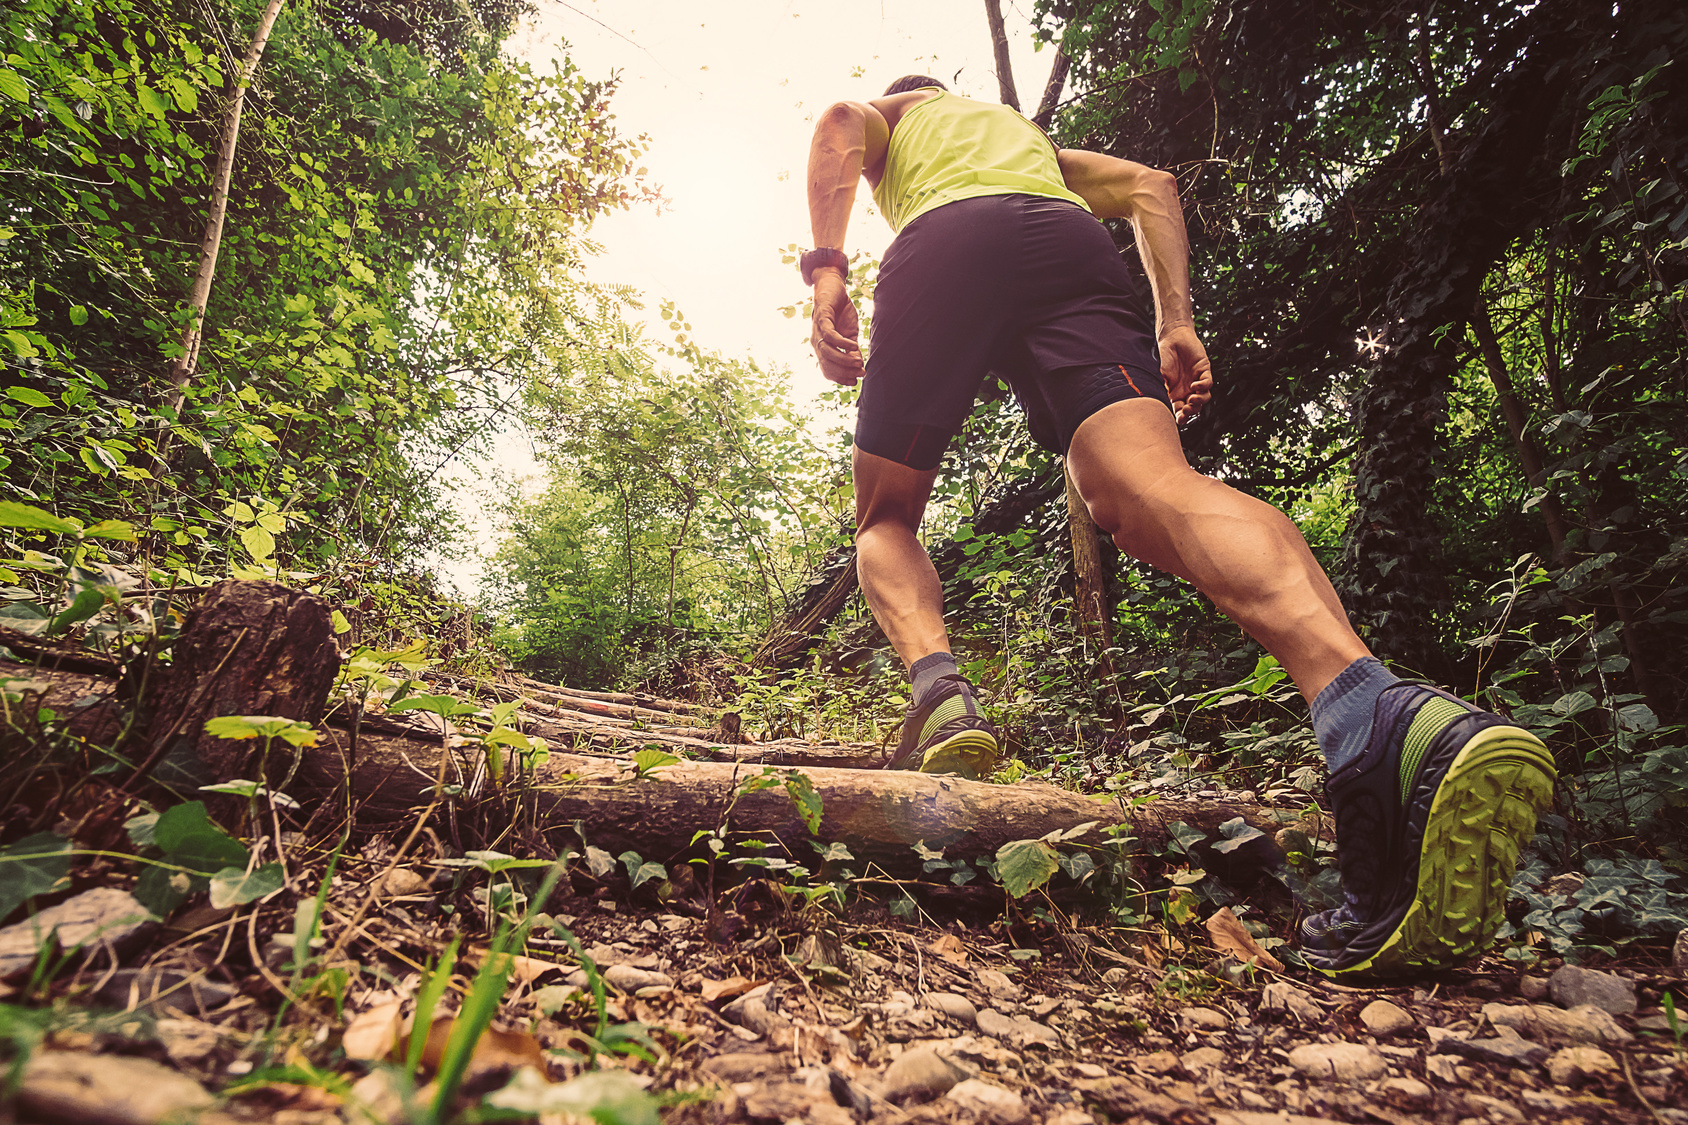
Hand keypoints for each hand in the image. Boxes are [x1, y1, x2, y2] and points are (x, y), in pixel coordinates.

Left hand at [809, 269, 862, 385]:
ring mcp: (818, 331)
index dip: (840, 377)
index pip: (828, 369)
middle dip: (843, 372)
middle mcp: (817, 341)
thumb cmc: (841, 312)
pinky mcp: (822, 318)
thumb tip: (860, 365)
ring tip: (858, 362)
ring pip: (827, 352)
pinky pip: (830, 336)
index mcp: (822, 347)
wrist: (832, 288)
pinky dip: (841, 343)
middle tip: (860, 373)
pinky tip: (853, 346)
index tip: (855, 382)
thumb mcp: (850, 333)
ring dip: (843, 360)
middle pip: (826, 364)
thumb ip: (852, 349)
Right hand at [1158, 324, 1212, 423]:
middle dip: (1191, 411)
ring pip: (1204, 397)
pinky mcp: (1204, 370)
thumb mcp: (1163, 374)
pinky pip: (1208, 383)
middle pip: (1194, 407)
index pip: (1181, 410)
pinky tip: (1195, 385)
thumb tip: (1168, 402)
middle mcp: (1188, 389)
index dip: (1182, 417)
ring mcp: (1197, 380)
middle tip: (1186, 408)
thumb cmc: (1165, 356)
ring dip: (1199, 401)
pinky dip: (1203, 386)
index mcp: (1176, 393)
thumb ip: (1167, 387)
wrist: (1173, 338)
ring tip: (1192, 398)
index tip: (1180, 419)